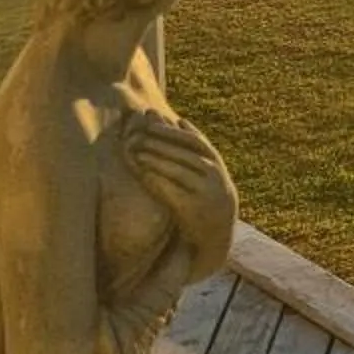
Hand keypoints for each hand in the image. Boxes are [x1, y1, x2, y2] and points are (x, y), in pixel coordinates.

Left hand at [124, 111, 236, 264]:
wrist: (217, 233)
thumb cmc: (206, 196)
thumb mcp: (207, 170)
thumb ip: (194, 148)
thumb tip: (179, 120)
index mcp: (215, 162)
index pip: (194, 139)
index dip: (172, 129)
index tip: (151, 120)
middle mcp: (214, 174)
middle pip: (186, 151)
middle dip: (161, 140)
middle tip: (139, 132)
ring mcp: (205, 191)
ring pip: (179, 168)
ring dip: (157, 157)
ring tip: (136, 149)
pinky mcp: (193, 208)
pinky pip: (173, 190)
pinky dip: (158, 179)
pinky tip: (142, 172)